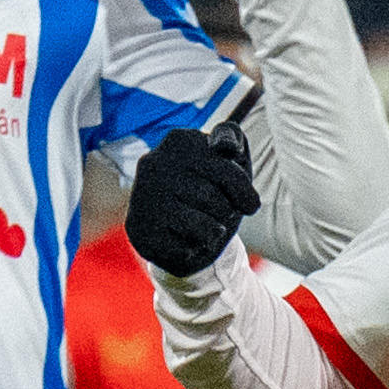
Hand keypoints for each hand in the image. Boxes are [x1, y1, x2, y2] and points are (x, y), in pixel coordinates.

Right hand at [126, 113, 261, 277]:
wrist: (177, 229)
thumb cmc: (211, 190)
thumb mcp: (228, 161)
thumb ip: (232, 139)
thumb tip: (227, 146)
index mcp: (180, 140)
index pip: (227, 171)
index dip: (244, 193)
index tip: (250, 205)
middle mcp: (155, 163)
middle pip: (213, 199)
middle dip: (226, 212)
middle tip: (220, 214)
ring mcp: (143, 196)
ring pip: (201, 226)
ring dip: (214, 233)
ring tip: (208, 229)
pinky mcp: (139, 229)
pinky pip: (184, 249)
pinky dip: (193, 250)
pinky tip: (184, 240)